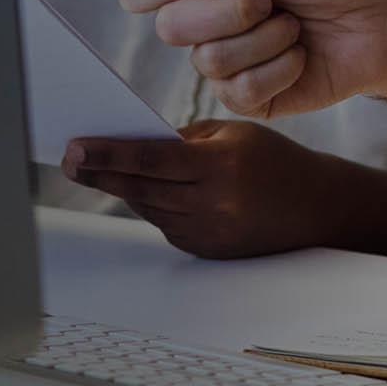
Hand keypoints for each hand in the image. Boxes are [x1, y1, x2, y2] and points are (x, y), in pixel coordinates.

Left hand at [60, 120, 386, 261]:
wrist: (317, 210)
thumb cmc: (273, 161)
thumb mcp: (232, 134)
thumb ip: (182, 140)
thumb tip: (131, 144)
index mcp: (219, 167)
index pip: (150, 159)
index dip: (107, 154)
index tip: (74, 147)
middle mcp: (212, 205)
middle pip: (140, 187)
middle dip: (100, 172)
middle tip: (68, 158)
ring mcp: (208, 233)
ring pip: (147, 207)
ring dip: (121, 187)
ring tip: (93, 167)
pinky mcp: (206, 251)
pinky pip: (163, 224)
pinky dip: (149, 204)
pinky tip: (136, 188)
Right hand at [115, 0, 386, 118]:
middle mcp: (208, 20)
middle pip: (168, 27)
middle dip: (223, 11)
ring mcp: (229, 61)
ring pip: (206, 60)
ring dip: (262, 36)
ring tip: (295, 24)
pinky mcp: (253, 96)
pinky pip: (239, 89)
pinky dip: (278, 65)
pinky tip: (302, 54)